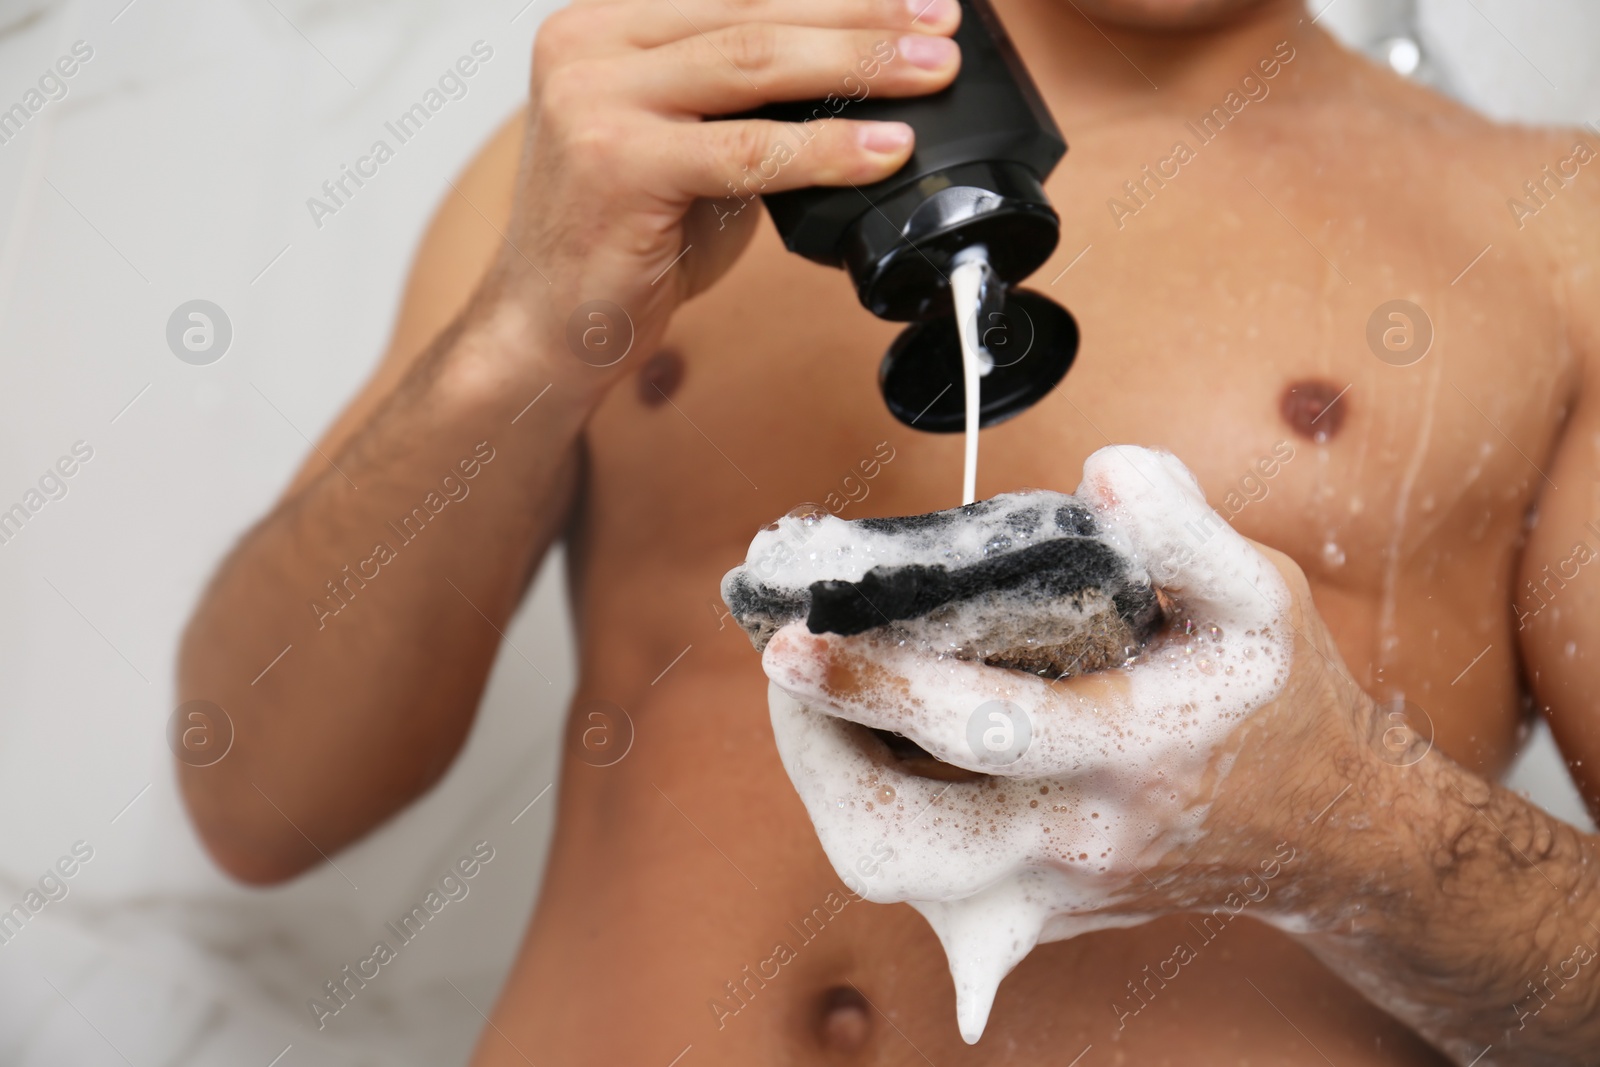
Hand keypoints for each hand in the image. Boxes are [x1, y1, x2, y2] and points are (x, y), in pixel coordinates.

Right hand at [488, 0, 962, 397]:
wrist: (545, 327)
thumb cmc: (623, 239)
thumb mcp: (687, 144)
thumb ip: (745, 101)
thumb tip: (857, 74)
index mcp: (605, 24)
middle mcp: (589, 45)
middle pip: (753, 13)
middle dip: (861, 18)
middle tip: (940, 26)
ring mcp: (594, 99)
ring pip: (753, 64)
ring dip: (856, 67)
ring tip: (930, 75)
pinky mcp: (617, 162)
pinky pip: (747, 150)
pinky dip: (826, 149)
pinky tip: (883, 150)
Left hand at [760, 447, 1376, 965]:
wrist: (1328, 831)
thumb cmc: (1276, 700)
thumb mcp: (1262, 595)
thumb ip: (1187, 530)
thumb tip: (1102, 472)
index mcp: (1132, 753)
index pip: (981, 731)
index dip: (875, 686)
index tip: (790, 641)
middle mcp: (1079, 840)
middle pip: (902, 840)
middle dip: (816, 751)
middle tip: (791, 663)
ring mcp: (1051, 892)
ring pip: (896, 875)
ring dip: (833, 783)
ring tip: (823, 699)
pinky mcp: (1035, 915)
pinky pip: (922, 883)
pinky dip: (879, 816)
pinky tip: (877, 748)